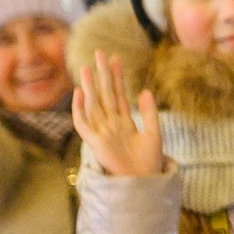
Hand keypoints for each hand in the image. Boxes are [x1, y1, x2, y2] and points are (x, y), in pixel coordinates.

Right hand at [72, 50, 163, 177]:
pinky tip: (80, 93)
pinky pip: (83, 123)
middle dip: (102, 74)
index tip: (116, 58)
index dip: (117, 76)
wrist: (143, 181)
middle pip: (105, 94)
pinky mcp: (95, 142)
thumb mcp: (154, 133)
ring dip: (89, 86)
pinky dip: (80, 109)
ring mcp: (102, 132)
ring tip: (86, 67)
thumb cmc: (149, 161)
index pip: (119, 93)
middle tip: (99, 52)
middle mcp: (111, 124)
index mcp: (125, 121)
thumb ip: (150, 112)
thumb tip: (146, 90)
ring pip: (93, 104)